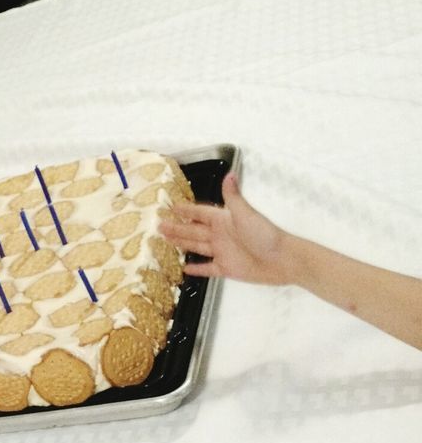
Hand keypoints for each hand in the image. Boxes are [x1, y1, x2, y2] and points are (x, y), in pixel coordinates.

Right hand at [159, 173, 293, 284]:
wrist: (283, 260)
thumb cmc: (265, 235)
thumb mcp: (246, 214)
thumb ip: (233, 197)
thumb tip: (229, 174)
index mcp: (223, 220)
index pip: (200, 213)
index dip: (186, 210)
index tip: (172, 206)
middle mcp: (220, 235)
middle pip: (193, 230)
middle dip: (177, 227)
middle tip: (159, 225)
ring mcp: (222, 252)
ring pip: (196, 246)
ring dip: (182, 243)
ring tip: (166, 240)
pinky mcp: (226, 268)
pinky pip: (207, 268)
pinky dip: (197, 268)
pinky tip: (185, 268)